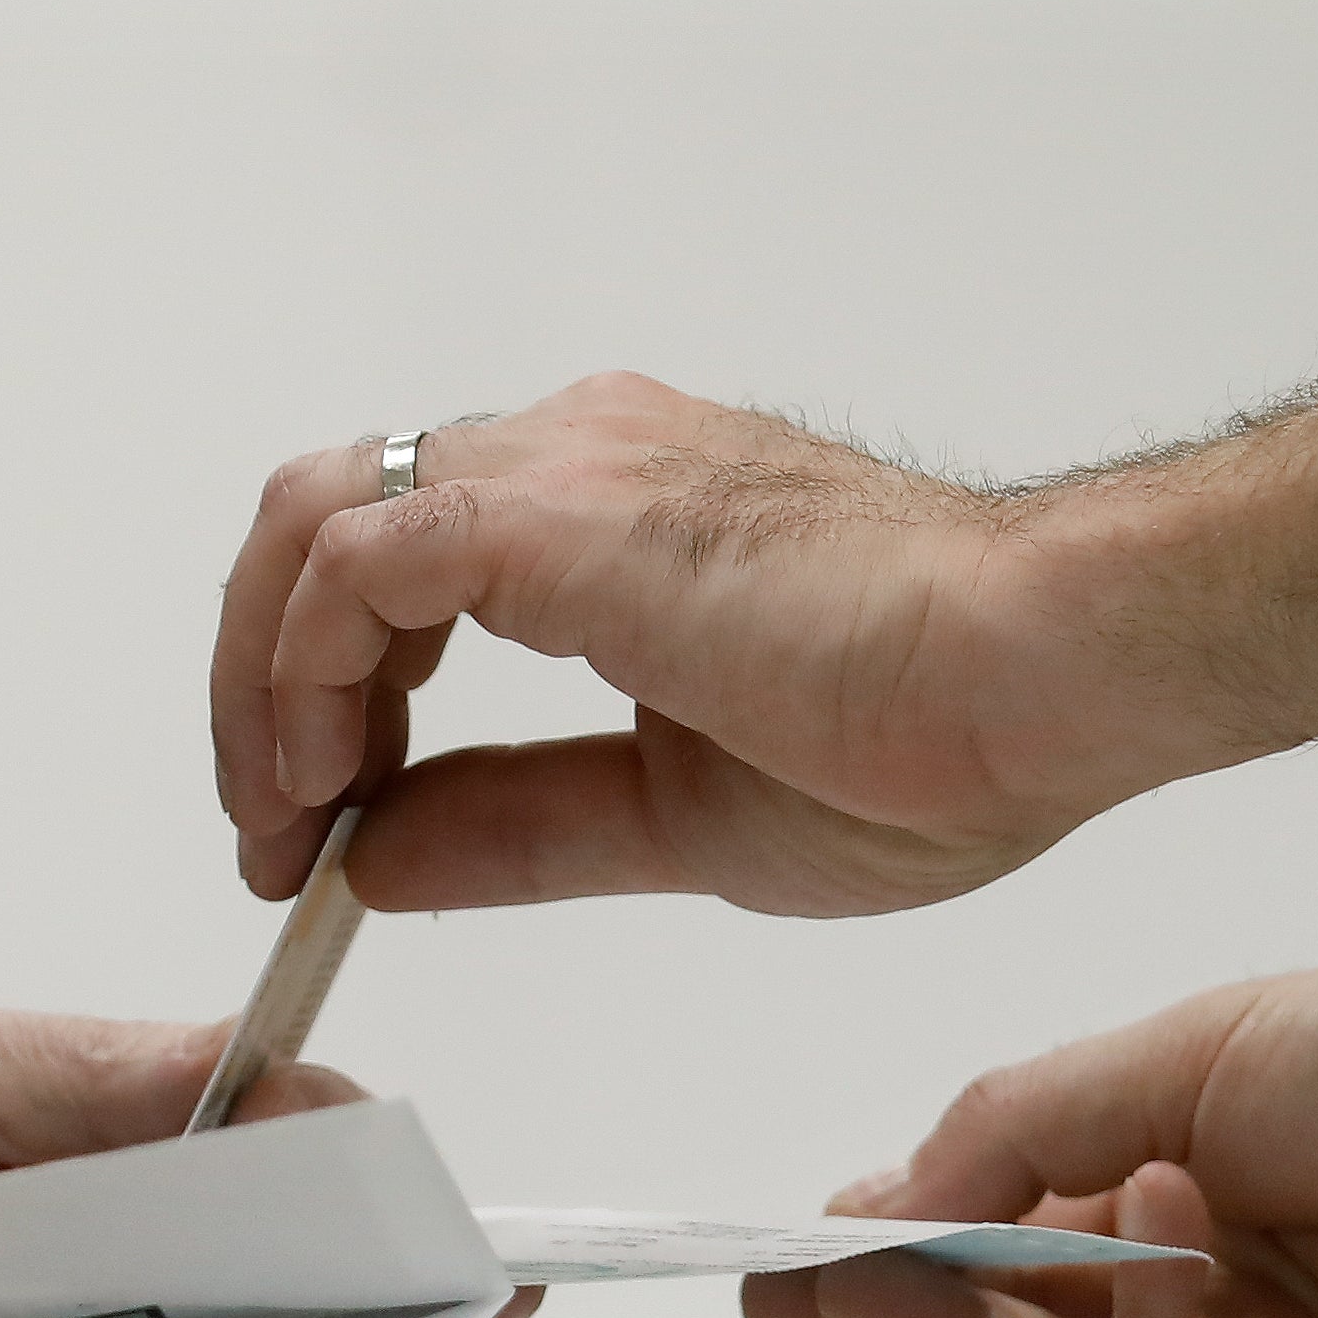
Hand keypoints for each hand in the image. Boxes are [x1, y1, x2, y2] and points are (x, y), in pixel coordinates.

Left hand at [212, 373, 1252, 920]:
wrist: (1049, 677)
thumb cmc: (940, 735)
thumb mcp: (670, 820)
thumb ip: (517, 825)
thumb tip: (378, 857)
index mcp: (614, 519)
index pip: (401, 569)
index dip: (327, 702)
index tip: (318, 832)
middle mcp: (574, 460)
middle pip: (329, 524)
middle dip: (268, 688)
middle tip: (271, 836)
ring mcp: (562, 471)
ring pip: (315, 522)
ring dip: (268, 680)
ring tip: (284, 817)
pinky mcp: (554, 514)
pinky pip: (354, 556)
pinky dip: (307, 667)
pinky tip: (328, 777)